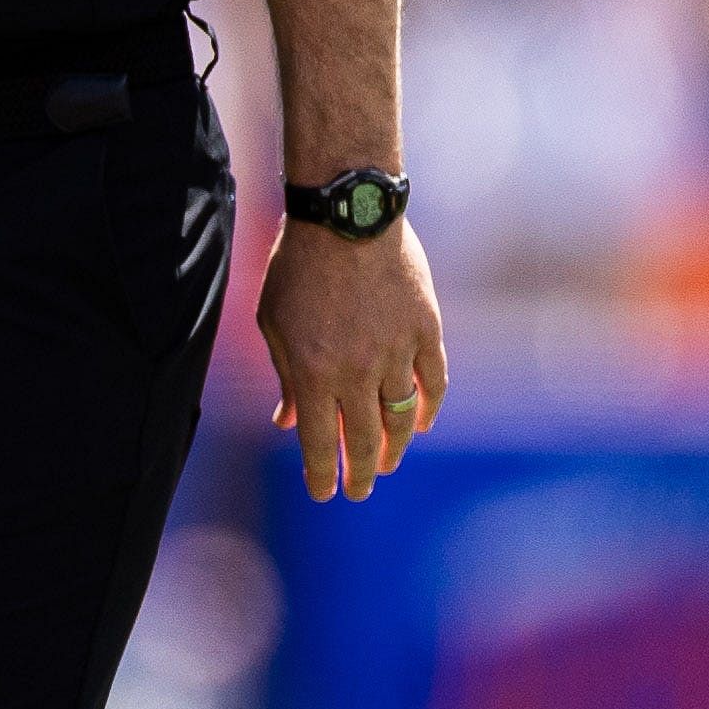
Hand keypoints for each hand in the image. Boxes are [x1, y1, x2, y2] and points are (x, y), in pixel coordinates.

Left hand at [259, 215, 448, 501]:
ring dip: (395, 448)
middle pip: (365, 441)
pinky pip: (434, 381)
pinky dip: (429, 408)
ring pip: (402, 418)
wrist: (347, 214)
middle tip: (359, 490)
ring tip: (387, 464)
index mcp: (315, 374)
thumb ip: (285, 377)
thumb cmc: (298, 267)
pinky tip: (421, 424)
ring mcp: (397, 352)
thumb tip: (288, 422)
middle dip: (360, 473)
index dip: (321, 475)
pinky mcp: (426, 330)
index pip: (320, 443)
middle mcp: (358, 371)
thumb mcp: (274, 324)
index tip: (324, 494)